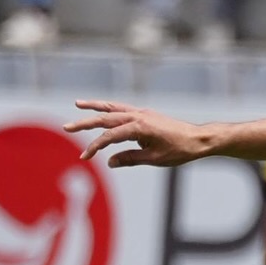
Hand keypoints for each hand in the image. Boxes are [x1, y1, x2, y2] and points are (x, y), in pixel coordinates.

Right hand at [66, 100, 206, 167]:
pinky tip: (102, 110)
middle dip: (85, 122)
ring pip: (113, 107)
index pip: (110, 136)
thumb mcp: (154, 158)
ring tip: (78, 103)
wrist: (198, 138)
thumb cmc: (179, 150)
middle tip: (67, 126)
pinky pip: (123, 109)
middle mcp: (138, 115)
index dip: (95, 146)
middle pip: (106, 117)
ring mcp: (142, 113)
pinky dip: (110, 108)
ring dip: (95, 106)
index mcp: (139, 127)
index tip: (85, 157)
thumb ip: (130, 158)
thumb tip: (110, 161)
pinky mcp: (146, 114)